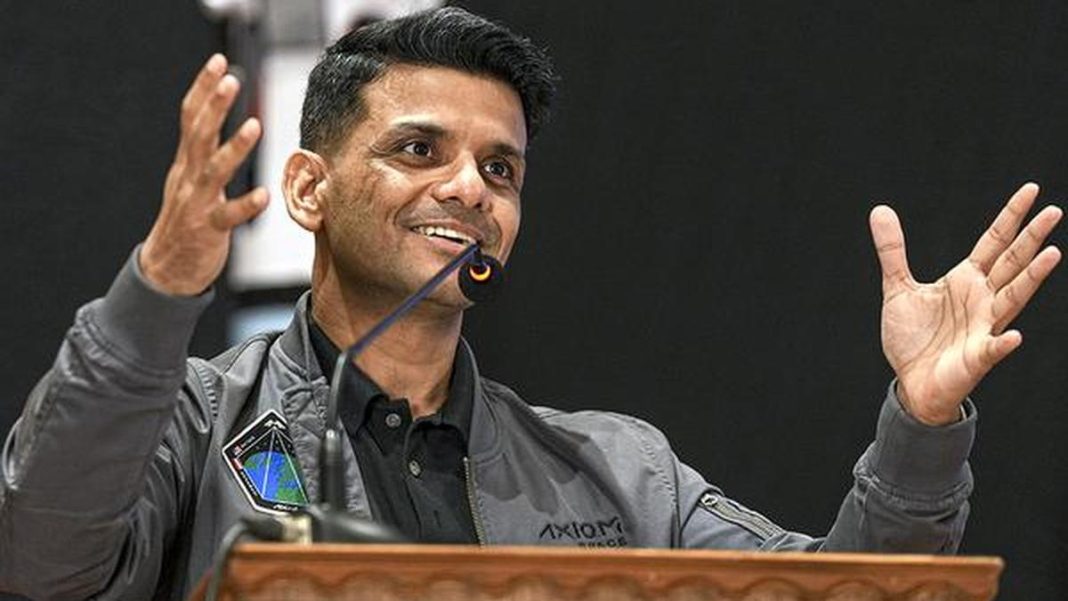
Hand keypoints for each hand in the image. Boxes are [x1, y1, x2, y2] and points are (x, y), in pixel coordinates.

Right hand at [140, 54, 267, 295]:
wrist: (167, 269)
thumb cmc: (186, 221)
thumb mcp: (189, 180)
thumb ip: (202, 153)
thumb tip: (212, 121)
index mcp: (186, 164)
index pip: (192, 118)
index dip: (203, 90)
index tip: (219, 62)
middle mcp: (189, 178)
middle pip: (199, 135)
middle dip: (214, 105)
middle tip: (230, 79)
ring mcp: (197, 203)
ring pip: (215, 171)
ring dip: (235, 148)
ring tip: (254, 126)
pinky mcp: (209, 230)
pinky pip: (229, 216)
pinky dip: (246, 205)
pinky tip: (264, 196)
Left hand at [869, 183, 1061, 425]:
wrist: (911, 382)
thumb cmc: (913, 338)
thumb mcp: (897, 287)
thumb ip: (892, 251)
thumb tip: (880, 210)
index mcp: (966, 280)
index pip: (994, 242)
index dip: (1011, 216)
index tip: (1032, 190)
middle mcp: (982, 299)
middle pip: (1011, 263)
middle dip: (1031, 238)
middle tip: (1054, 211)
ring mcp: (983, 327)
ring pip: (1013, 298)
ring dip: (1032, 278)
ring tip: (1052, 254)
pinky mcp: (976, 357)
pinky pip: (992, 349)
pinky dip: (1002, 343)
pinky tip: (1014, 336)